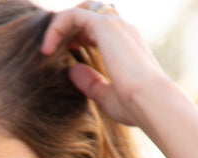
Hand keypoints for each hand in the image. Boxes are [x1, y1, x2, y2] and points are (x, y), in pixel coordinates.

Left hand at [39, 5, 166, 126]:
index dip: (77, 36)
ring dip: (59, 26)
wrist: (151, 102)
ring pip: (79, 11)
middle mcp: (122, 29)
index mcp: (125, 43)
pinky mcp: (105, 25)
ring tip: (47, 49)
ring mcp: (114, 24)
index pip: (97, 28)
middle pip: (88, 13)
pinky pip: (73, 15)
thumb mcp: (106, 96)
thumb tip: (72, 71)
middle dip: (67, 27)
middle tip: (51, 49)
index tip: (63, 55)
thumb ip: (91, 82)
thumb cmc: (135, 105)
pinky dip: (57, 27)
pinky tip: (47, 49)